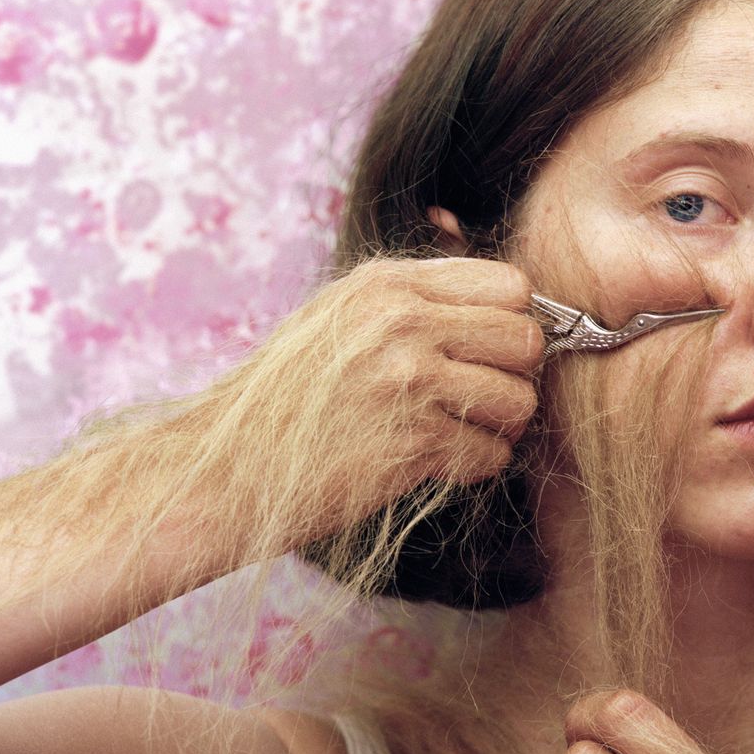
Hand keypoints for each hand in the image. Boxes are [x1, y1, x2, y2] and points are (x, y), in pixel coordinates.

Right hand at [219, 255, 543, 548]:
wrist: (227, 469)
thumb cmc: (286, 401)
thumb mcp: (339, 320)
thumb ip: (411, 303)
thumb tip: (506, 304)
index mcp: (386, 285)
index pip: (509, 285)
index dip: (511, 323)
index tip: (489, 352)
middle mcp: (401, 323)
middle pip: (525, 340)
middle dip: (514, 376)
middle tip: (479, 399)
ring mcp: (408, 382)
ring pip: (519, 402)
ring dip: (499, 428)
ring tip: (456, 432)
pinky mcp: (413, 443)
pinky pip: (491, 454)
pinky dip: (473, 466)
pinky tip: (433, 464)